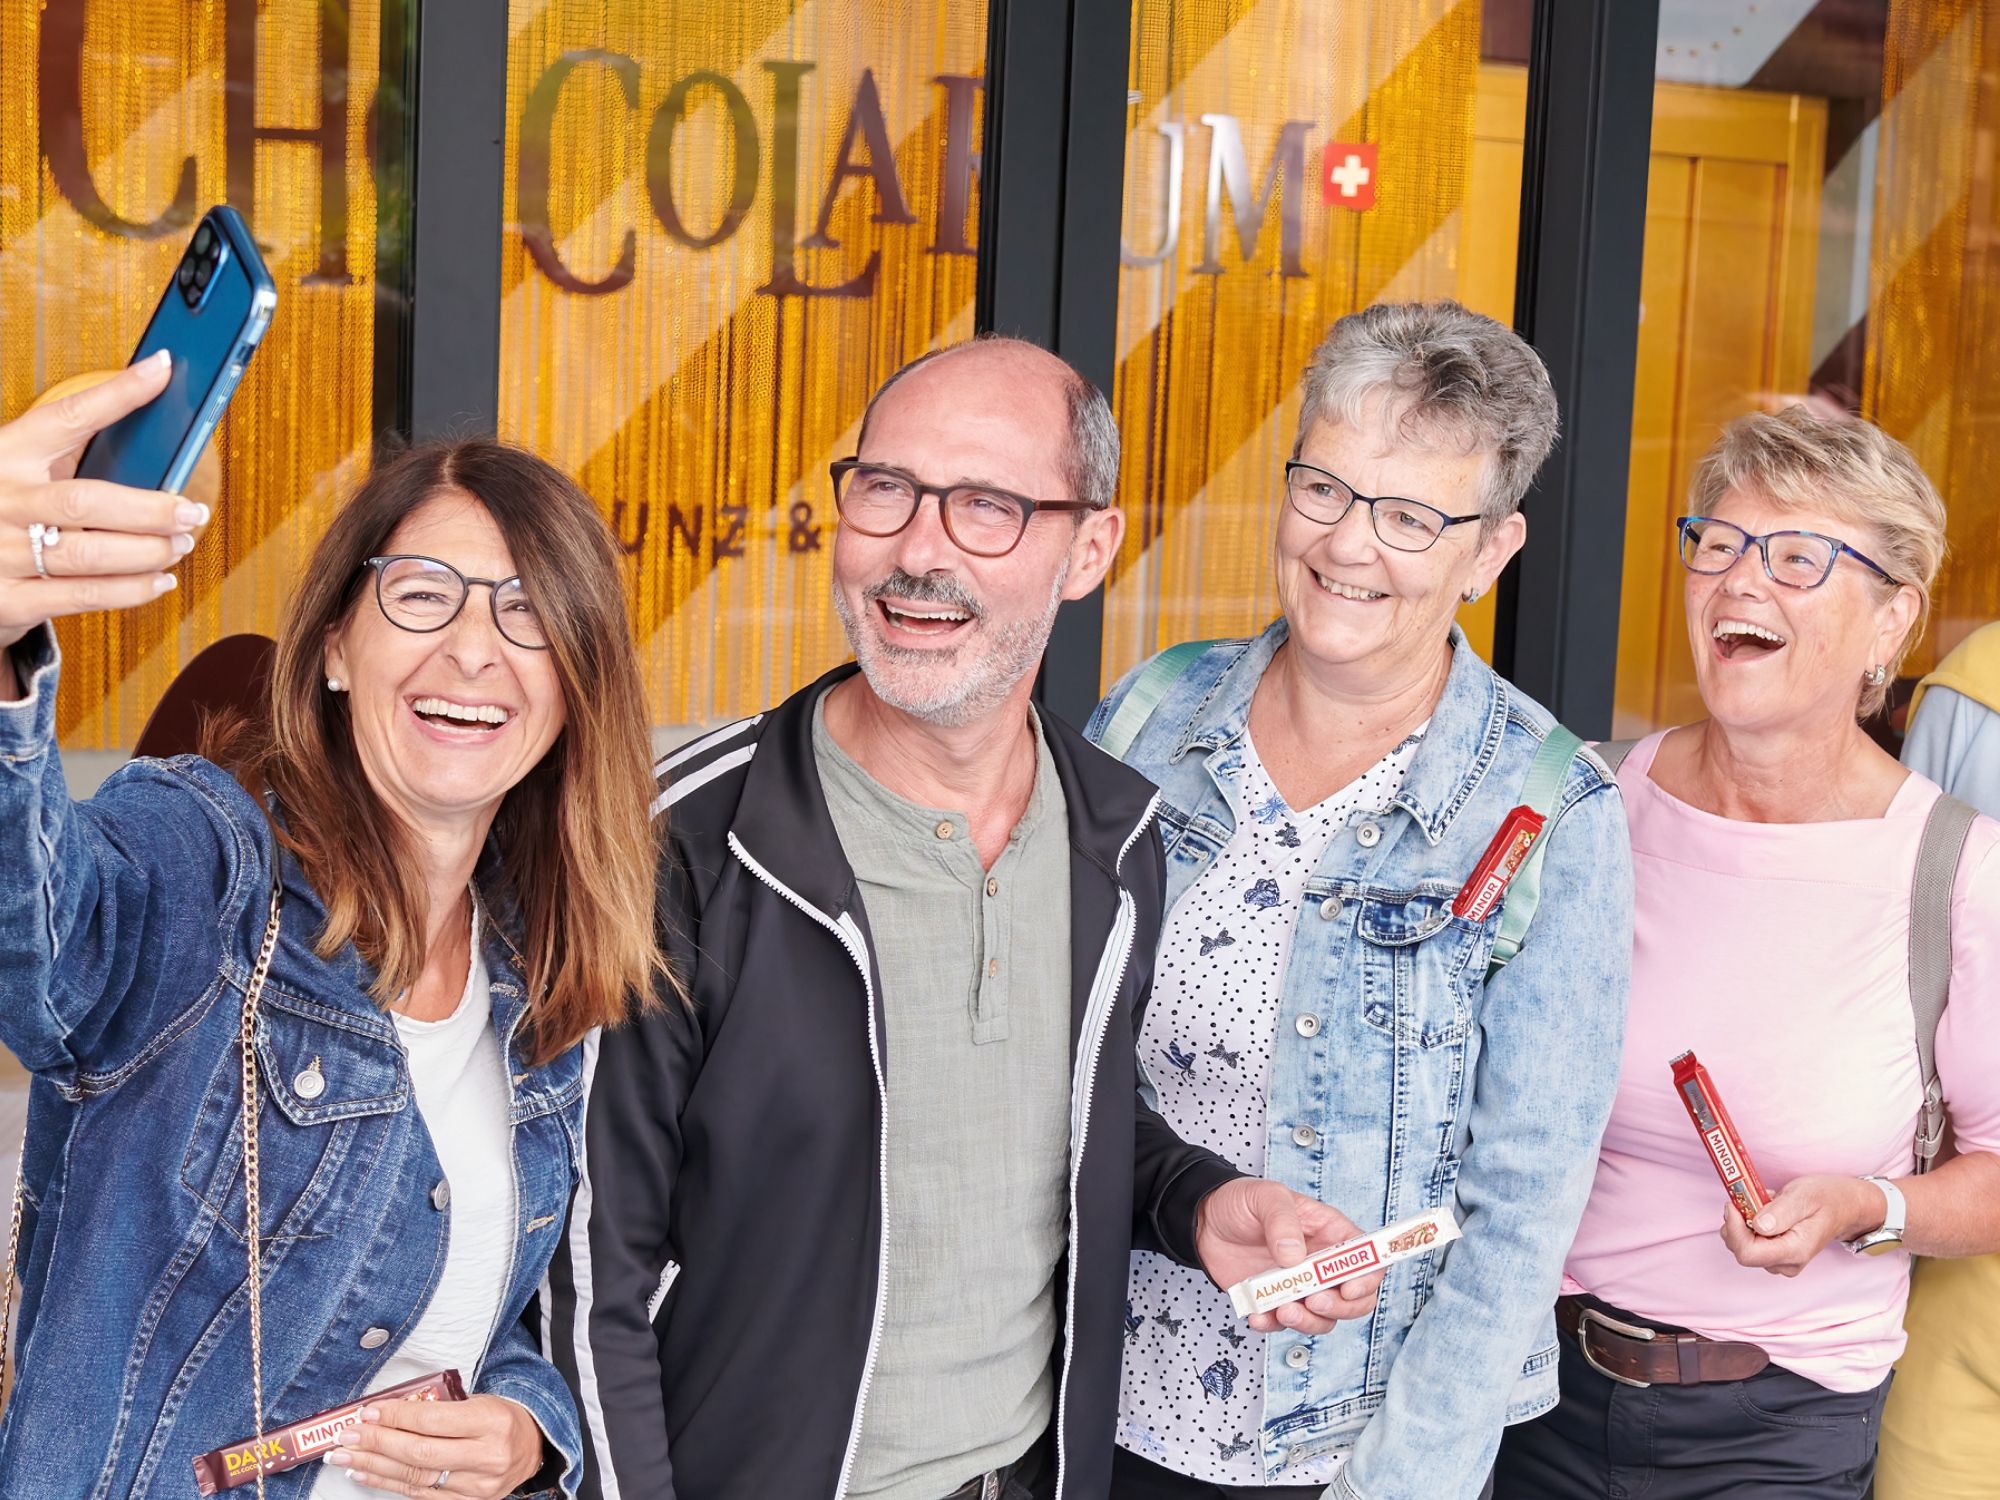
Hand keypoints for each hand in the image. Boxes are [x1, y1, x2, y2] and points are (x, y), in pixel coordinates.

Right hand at [0, 352, 204, 653]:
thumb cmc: (3, 506)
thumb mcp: (22, 465)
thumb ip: (72, 451)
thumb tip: (155, 431)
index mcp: (6, 454)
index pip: (66, 416)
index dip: (117, 393)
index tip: (162, 370)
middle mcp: (1, 499)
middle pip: (86, 502)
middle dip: (151, 509)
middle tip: (192, 512)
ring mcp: (1, 552)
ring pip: (91, 555)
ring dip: (149, 552)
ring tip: (182, 543)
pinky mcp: (9, 599)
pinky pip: (84, 596)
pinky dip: (133, 590)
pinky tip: (161, 579)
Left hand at [323, 1393, 545, 1496]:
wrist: (533, 1448)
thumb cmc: (499, 1417)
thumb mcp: (478, 1401)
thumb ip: (438, 1408)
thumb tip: (385, 1412)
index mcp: (492, 1421)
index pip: (432, 1420)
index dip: (395, 1416)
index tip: (367, 1412)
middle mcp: (487, 1456)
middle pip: (420, 1453)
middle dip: (376, 1444)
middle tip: (346, 1436)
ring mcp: (478, 1486)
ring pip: (415, 1478)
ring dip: (373, 1467)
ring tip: (344, 1457)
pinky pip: (420, 1495)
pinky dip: (388, 1484)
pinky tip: (365, 1475)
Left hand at [1194, 1177, 1383, 1334]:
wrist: (1204, 1221)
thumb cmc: (1242, 1201)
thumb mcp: (1265, 1196)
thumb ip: (1282, 1220)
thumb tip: (1294, 1256)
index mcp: (1330, 1233)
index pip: (1366, 1260)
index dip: (1367, 1278)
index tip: (1349, 1288)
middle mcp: (1320, 1264)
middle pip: (1354, 1299)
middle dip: (1340, 1307)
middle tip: (1313, 1301)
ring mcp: (1299, 1286)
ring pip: (1323, 1318)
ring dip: (1308, 1322)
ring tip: (1282, 1310)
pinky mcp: (1275, 1302)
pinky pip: (1284, 1324)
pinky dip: (1274, 1326)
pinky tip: (1257, 1315)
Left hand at [1719, 1175, 1884, 1276]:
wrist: (1846, 1206)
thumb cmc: (1827, 1198)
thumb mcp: (1804, 1196)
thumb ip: (1780, 1212)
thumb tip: (1757, 1225)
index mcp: (1795, 1251)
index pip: (1748, 1253)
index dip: (1733, 1229)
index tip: (1733, 1204)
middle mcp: (1787, 1263)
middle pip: (1742, 1251)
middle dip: (1736, 1223)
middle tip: (1750, 1199)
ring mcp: (1782, 1262)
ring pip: (1743, 1247)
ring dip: (1744, 1222)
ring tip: (1765, 1204)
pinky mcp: (1778, 1256)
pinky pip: (1751, 1243)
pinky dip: (1750, 1225)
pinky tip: (1766, 1212)